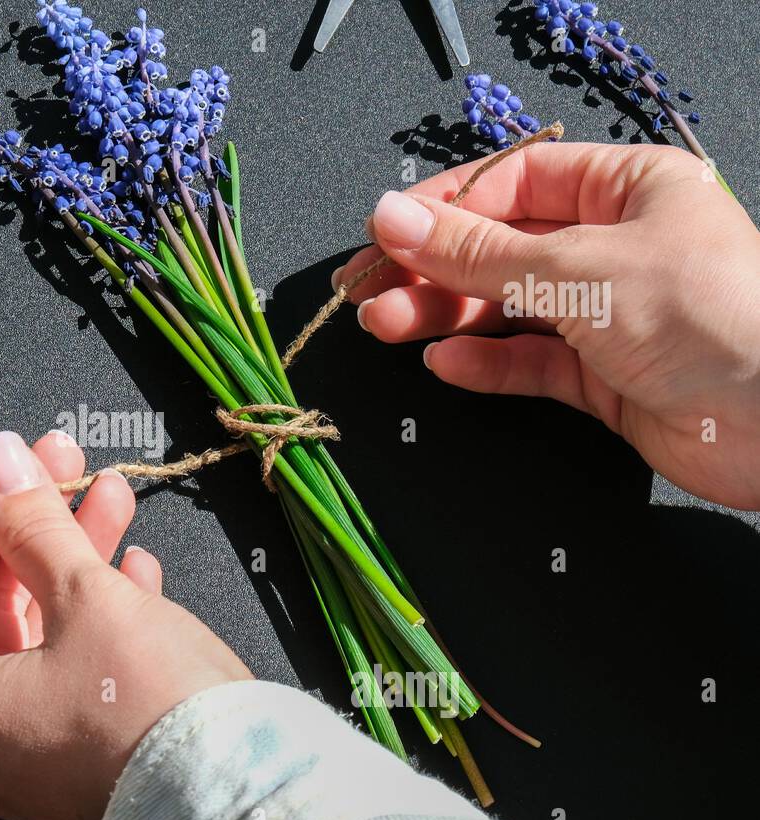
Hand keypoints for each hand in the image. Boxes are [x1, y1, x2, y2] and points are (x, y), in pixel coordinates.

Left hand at [0, 430, 251, 819]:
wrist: (245, 803)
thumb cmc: (152, 718)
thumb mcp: (86, 597)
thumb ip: (32, 524)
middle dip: (25, 536)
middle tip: (60, 475)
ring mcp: (33, 757)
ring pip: (36, 638)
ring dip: (69, 562)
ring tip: (110, 500)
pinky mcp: (87, 760)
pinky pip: (74, 674)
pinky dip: (97, 617)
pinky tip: (136, 571)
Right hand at [338, 143, 759, 509]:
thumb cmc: (712, 317)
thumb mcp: (577, 269)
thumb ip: (477, 252)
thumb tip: (394, 218)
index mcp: (626, 190)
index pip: (514, 183)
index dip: (445, 206)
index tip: (385, 230)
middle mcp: (615, 246)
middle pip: (499, 248)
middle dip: (431, 268)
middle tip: (369, 288)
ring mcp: (607, 313)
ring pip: (504, 307)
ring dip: (443, 317)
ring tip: (385, 325)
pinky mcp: (602, 376)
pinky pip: (528, 362)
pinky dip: (485, 362)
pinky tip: (445, 362)